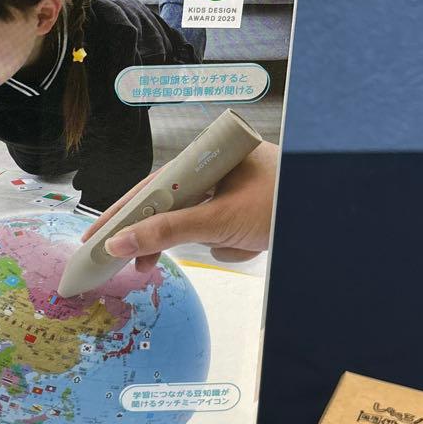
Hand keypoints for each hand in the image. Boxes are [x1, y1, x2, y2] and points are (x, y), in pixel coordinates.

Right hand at [82, 141, 278, 271]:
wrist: (328, 217)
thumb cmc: (280, 203)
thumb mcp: (216, 220)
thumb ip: (166, 232)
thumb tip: (121, 243)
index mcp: (205, 159)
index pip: (150, 187)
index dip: (120, 213)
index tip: (94, 237)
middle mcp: (215, 172)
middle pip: (171, 208)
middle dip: (163, 236)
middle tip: (134, 264)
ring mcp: (232, 192)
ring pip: (198, 224)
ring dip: (211, 241)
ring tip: (225, 246)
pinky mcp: (245, 212)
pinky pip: (221, 233)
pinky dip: (232, 244)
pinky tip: (250, 244)